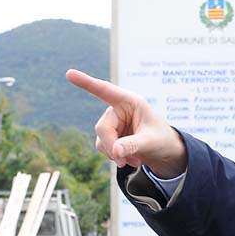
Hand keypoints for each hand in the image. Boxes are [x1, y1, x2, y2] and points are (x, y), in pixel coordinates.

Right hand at [65, 69, 187, 177]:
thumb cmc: (162, 140)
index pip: (105, 91)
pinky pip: (104, 148)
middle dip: (111, 146)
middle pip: (102, 128)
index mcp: (130, 102)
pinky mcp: (111, 136)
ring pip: (101, 140)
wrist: (164, 152)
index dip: (87, 83)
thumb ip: (133, 145)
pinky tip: (130, 160)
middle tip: (122, 161)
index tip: (69, 73)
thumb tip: (115, 152)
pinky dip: (115, 157)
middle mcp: (118, 110)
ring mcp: (113, 124)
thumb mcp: (151, 142)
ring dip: (114, 154)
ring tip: (133, 160)